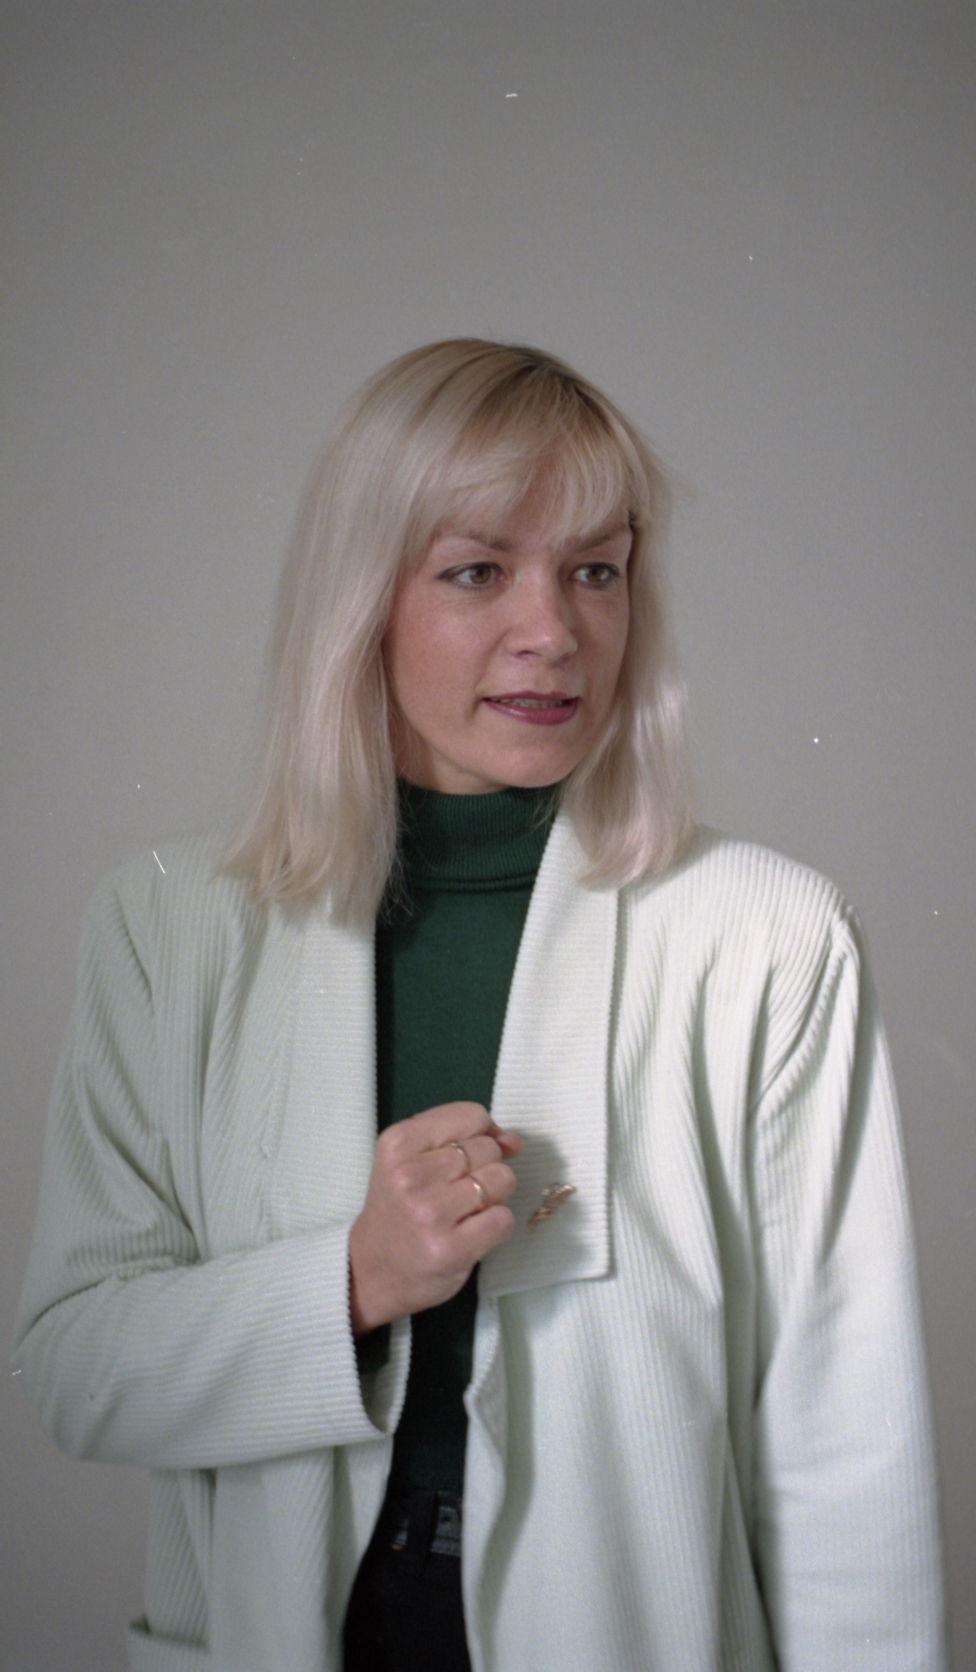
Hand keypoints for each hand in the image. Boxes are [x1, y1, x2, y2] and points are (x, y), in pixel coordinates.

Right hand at [348, 1101, 520, 1334]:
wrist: (371, 1271)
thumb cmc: (396, 1210)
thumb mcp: (410, 1159)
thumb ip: (460, 1138)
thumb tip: (512, 1141)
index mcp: (398, 1143)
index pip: (470, 1116)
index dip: (483, 1133)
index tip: (469, 1156)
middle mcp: (411, 1175)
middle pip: (488, 1148)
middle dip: (484, 1167)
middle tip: (456, 1192)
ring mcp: (431, 1213)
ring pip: (500, 1179)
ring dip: (493, 1196)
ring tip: (465, 1211)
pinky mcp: (451, 1248)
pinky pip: (503, 1218)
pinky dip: (496, 1225)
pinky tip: (471, 1232)